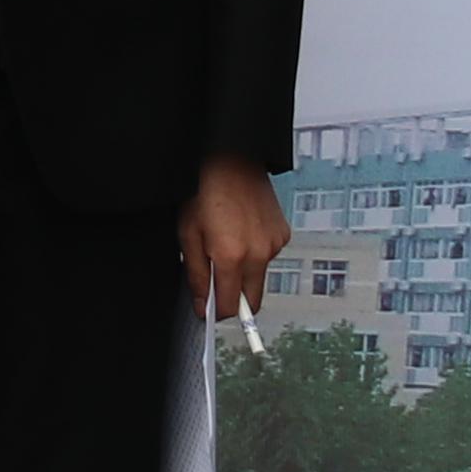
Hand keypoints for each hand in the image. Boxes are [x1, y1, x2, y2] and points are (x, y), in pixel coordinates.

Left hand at [183, 156, 289, 322]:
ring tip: (227, 246)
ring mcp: (274, 244)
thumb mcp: (188, 234)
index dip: (217, 313)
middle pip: (252, 300)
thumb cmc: (203, 192)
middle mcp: (258, 254)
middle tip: (217, 287)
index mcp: (232, 257)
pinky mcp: (283, 234)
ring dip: (244, 274)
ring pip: (259, 277)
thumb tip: (202, 304)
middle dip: (234, 301)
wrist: (231, 159)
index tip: (208, 311)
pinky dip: (255, 254)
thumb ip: (196, 275)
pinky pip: (268, 256)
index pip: (230, 306)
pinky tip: (242, 232)